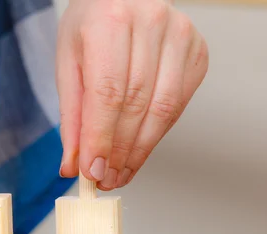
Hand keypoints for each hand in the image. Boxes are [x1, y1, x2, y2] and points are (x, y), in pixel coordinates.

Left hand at [57, 0, 208, 189]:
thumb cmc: (93, 23)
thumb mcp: (69, 62)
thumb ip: (73, 115)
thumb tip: (75, 165)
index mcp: (110, 20)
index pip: (108, 93)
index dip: (102, 139)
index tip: (94, 172)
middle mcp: (151, 22)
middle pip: (137, 105)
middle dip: (119, 152)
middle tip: (105, 179)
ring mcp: (180, 35)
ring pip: (163, 110)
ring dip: (140, 150)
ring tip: (121, 173)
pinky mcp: (197, 51)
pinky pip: (178, 105)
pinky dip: (157, 133)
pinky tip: (140, 149)